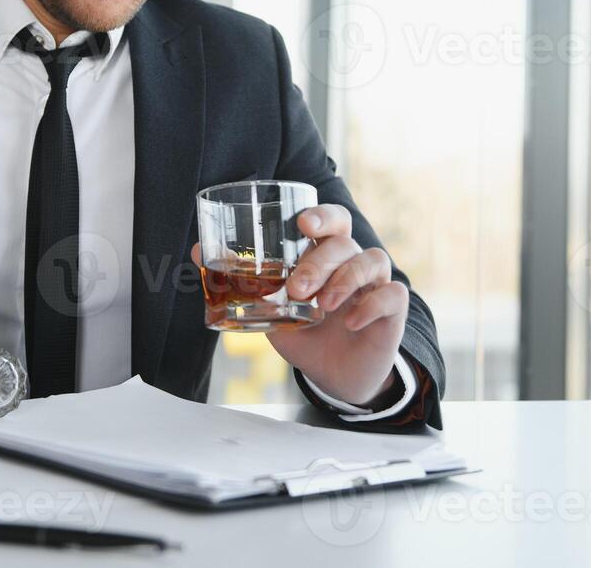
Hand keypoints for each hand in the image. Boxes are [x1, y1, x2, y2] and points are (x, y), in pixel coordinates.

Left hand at [192, 203, 409, 405]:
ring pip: (371, 260)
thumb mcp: (267, 308)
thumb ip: (241, 281)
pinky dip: (371, 304)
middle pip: (345, 240)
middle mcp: (352, 262)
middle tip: (296, 288)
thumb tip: (198, 250)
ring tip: (321, 305)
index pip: (332, 220)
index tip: (302, 224)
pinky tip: (350, 321)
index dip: (321, 214)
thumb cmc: (304, 332)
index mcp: (325, 254)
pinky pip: (392, 294)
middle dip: (319, 260)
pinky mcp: (391, 310)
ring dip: (343, 279)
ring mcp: (374, 284)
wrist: (333, 375)